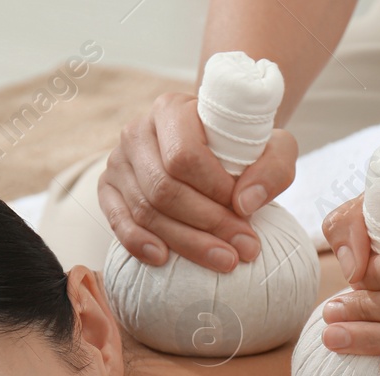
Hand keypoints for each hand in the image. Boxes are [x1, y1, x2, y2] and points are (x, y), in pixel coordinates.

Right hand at [98, 91, 298, 272]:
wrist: (212, 148)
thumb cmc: (241, 147)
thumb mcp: (273, 147)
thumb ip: (273, 168)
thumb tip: (244, 204)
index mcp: (171, 109)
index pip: (184, 156)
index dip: (214, 191)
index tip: (245, 214)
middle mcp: (137, 131)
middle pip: (164, 189)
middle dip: (207, 224)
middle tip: (243, 250)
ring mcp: (118, 161)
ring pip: (145, 210)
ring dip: (186, 242)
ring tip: (224, 261)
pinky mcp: (107, 189)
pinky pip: (118, 222)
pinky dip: (139, 243)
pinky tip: (164, 259)